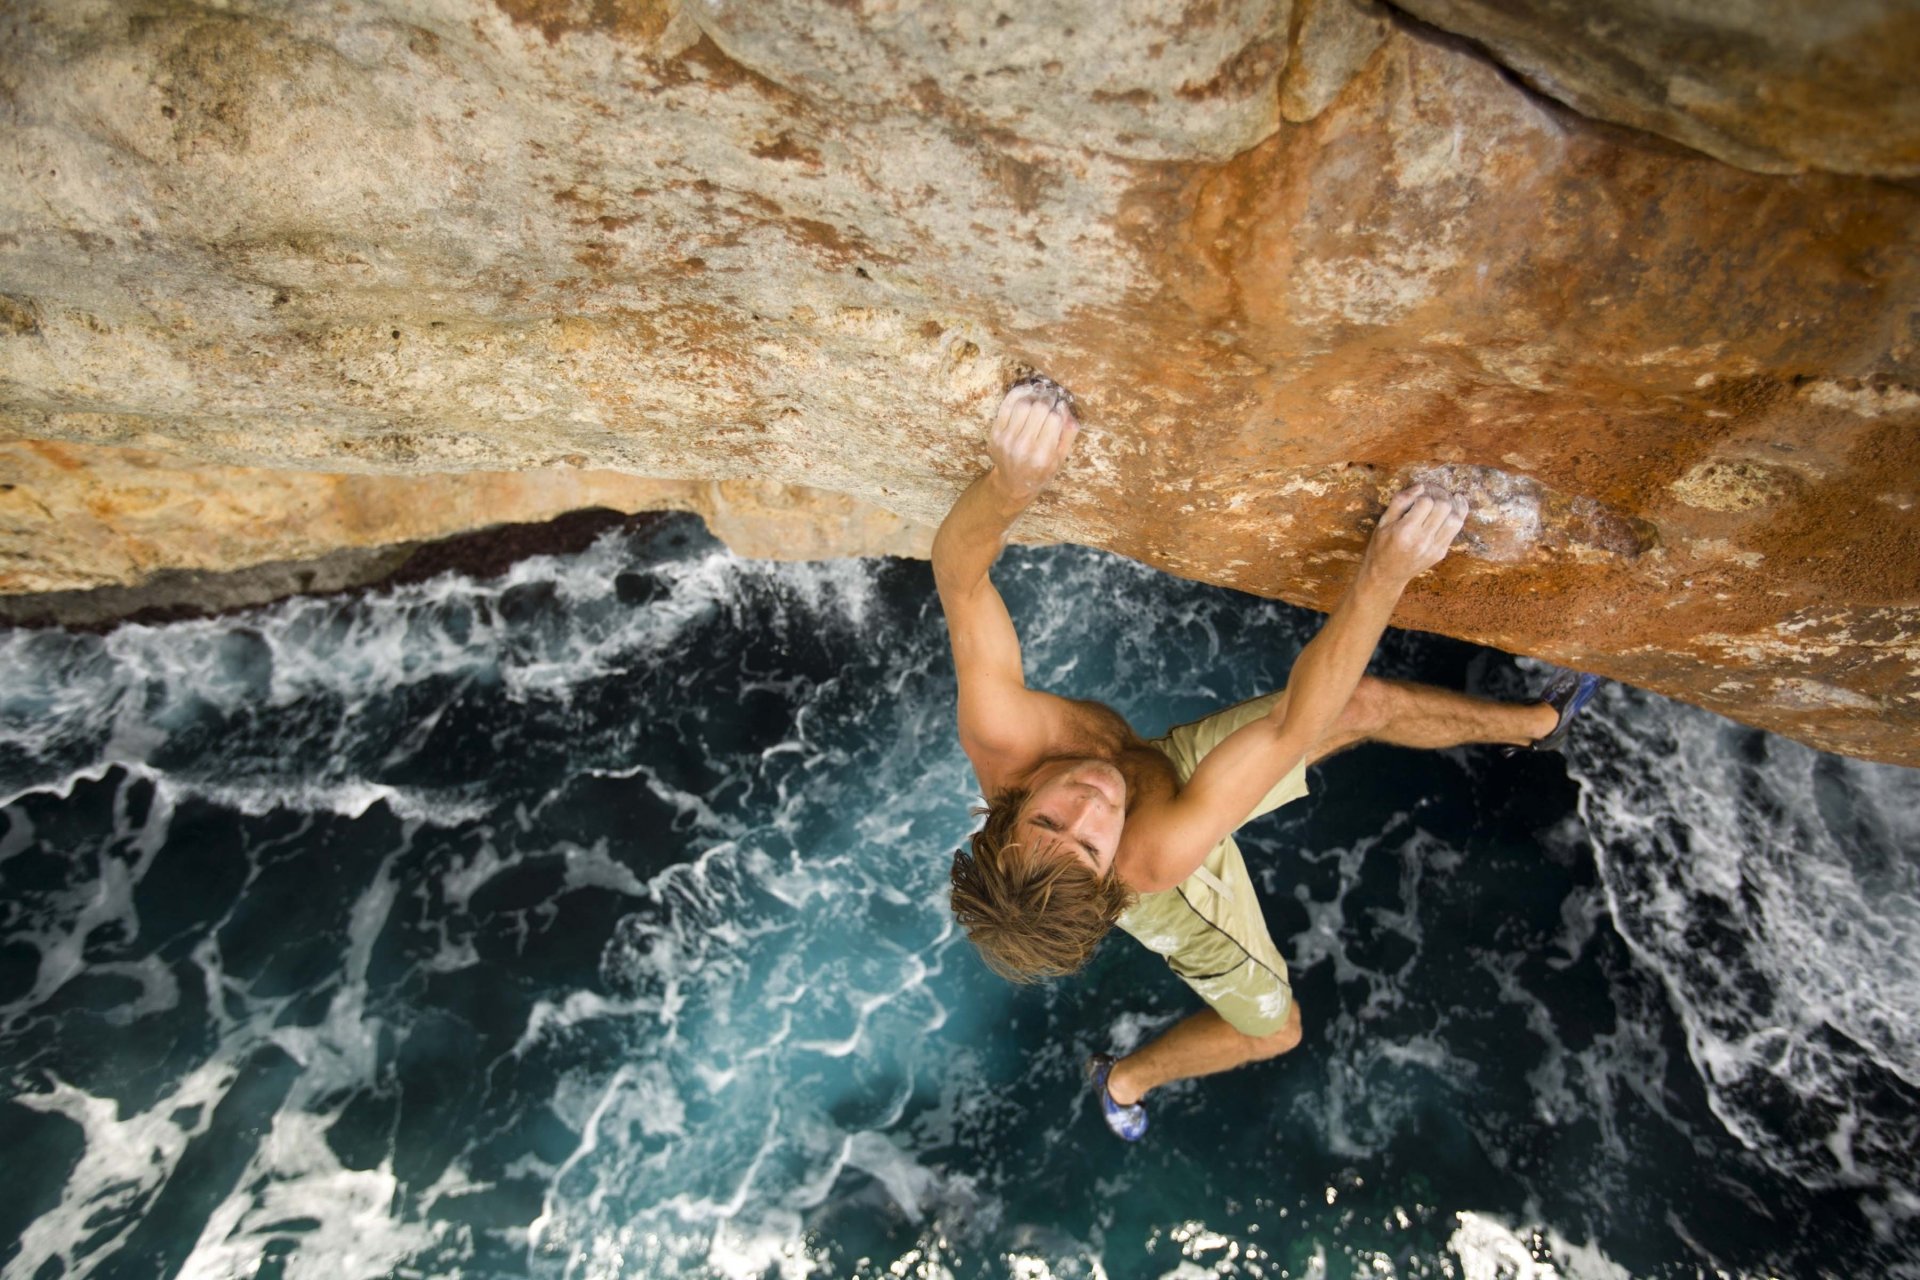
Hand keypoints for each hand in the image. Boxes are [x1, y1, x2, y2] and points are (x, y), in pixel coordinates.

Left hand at [986, 380, 1078, 503]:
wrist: (1013, 483)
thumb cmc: (1041, 470)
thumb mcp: (1061, 458)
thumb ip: (1068, 433)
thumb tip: (1064, 405)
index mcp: (1043, 456)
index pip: (1054, 419)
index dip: (1059, 407)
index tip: (1060, 404)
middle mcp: (1023, 447)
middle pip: (1039, 408)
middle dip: (1048, 398)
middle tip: (1052, 396)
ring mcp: (1006, 440)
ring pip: (1023, 404)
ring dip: (1034, 394)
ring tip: (1041, 393)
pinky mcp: (995, 433)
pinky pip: (1007, 405)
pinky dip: (1018, 393)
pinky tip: (1027, 390)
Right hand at [1362, 484, 1467, 583]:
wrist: (1386, 575)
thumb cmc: (1381, 546)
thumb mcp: (1383, 522)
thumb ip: (1400, 502)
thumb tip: (1420, 487)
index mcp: (1405, 531)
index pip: (1426, 502)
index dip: (1423, 494)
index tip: (1419, 494)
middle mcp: (1422, 541)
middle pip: (1443, 508)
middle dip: (1439, 496)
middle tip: (1432, 494)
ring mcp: (1433, 549)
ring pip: (1455, 519)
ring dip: (1451, 506)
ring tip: (1443, 500)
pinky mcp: (1440, 553)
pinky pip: (1455, 530)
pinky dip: (1457, 516)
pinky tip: (1455, 505)